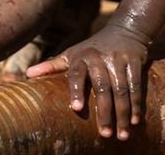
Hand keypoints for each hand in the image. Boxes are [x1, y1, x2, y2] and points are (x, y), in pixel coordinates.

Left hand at [26, 26, 149, 140]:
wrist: (124, 30)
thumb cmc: (92, 47)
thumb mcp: (71, 53)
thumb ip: (52, 65)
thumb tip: (27, 74)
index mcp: (81, 57)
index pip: (77, 74)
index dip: (76, 91)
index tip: (76, 109)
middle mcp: (100, 58)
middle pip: (102, 87)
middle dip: (105, 112)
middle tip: (105, 134)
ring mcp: (118, 60)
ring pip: (121, 90)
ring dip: (123, 114)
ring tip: (122, 134)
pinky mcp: (135, 62)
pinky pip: (136, 86)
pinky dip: (137, 105)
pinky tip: (136, 122)